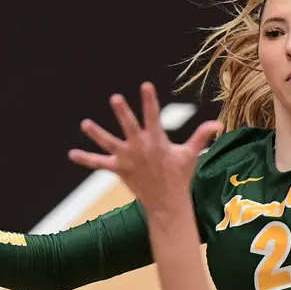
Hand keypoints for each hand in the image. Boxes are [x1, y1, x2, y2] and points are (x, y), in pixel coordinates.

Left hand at [69, 82, 222, 213]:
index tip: (145, 85)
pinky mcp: (118, 170)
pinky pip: (99, 164)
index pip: (153, 116)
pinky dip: (86, 159)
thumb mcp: (191, 155)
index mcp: (157, 141)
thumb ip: (201, 137)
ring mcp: (127, 159)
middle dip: (122, 113)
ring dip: (97, 134)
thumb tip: (218, 124)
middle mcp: (140, 148)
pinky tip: (72, 154)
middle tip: (115, 98)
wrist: (167, 203)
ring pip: (109, 144)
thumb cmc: (180, 177)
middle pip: (129, 127)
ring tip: (85, 124)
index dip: (149, 101)